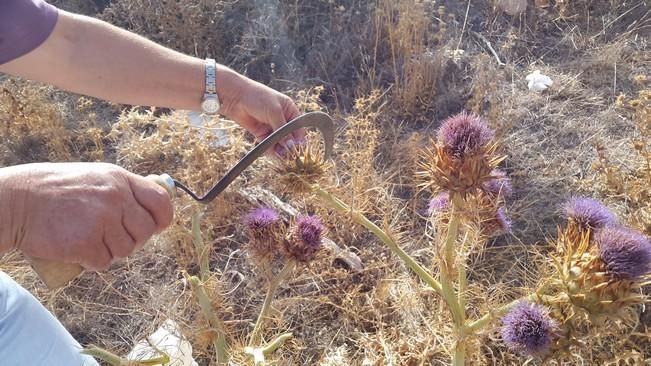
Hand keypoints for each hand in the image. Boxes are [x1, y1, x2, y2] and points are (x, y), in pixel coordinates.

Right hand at [0, 163, 173, 270]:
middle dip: (133, 239)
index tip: (154, 226)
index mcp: (120, 179)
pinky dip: (92, 261)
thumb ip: (122, 190)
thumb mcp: (95, 176)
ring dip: (110, 250)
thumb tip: (151, 207)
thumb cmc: (54, 190)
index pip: (161, 202)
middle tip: (111, 236)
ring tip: (89, 238)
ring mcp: (102, 221)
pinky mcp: (86, 243)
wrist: (15, 201)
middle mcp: (116, 198)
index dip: (161, 219)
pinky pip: (103, 262)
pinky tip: (78, 249)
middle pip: (145, 231)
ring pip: (126, 250)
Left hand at [216, 65, 304, 155]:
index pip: (298, 127)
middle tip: (290, 155)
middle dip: (289, 146)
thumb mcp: (274, 112)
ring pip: (279, 141)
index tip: (299, 149)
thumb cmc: (257, 97)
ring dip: (280, 149)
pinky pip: (268, 143)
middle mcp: (281, 118)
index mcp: (289, 109)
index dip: (299, 138)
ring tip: (282, 156)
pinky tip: (273, 153)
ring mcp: (270, 126)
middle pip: (289, 136)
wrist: (235, 96)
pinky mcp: (260, 132)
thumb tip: (291, 145)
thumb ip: (282, 129)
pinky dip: (270, 149)